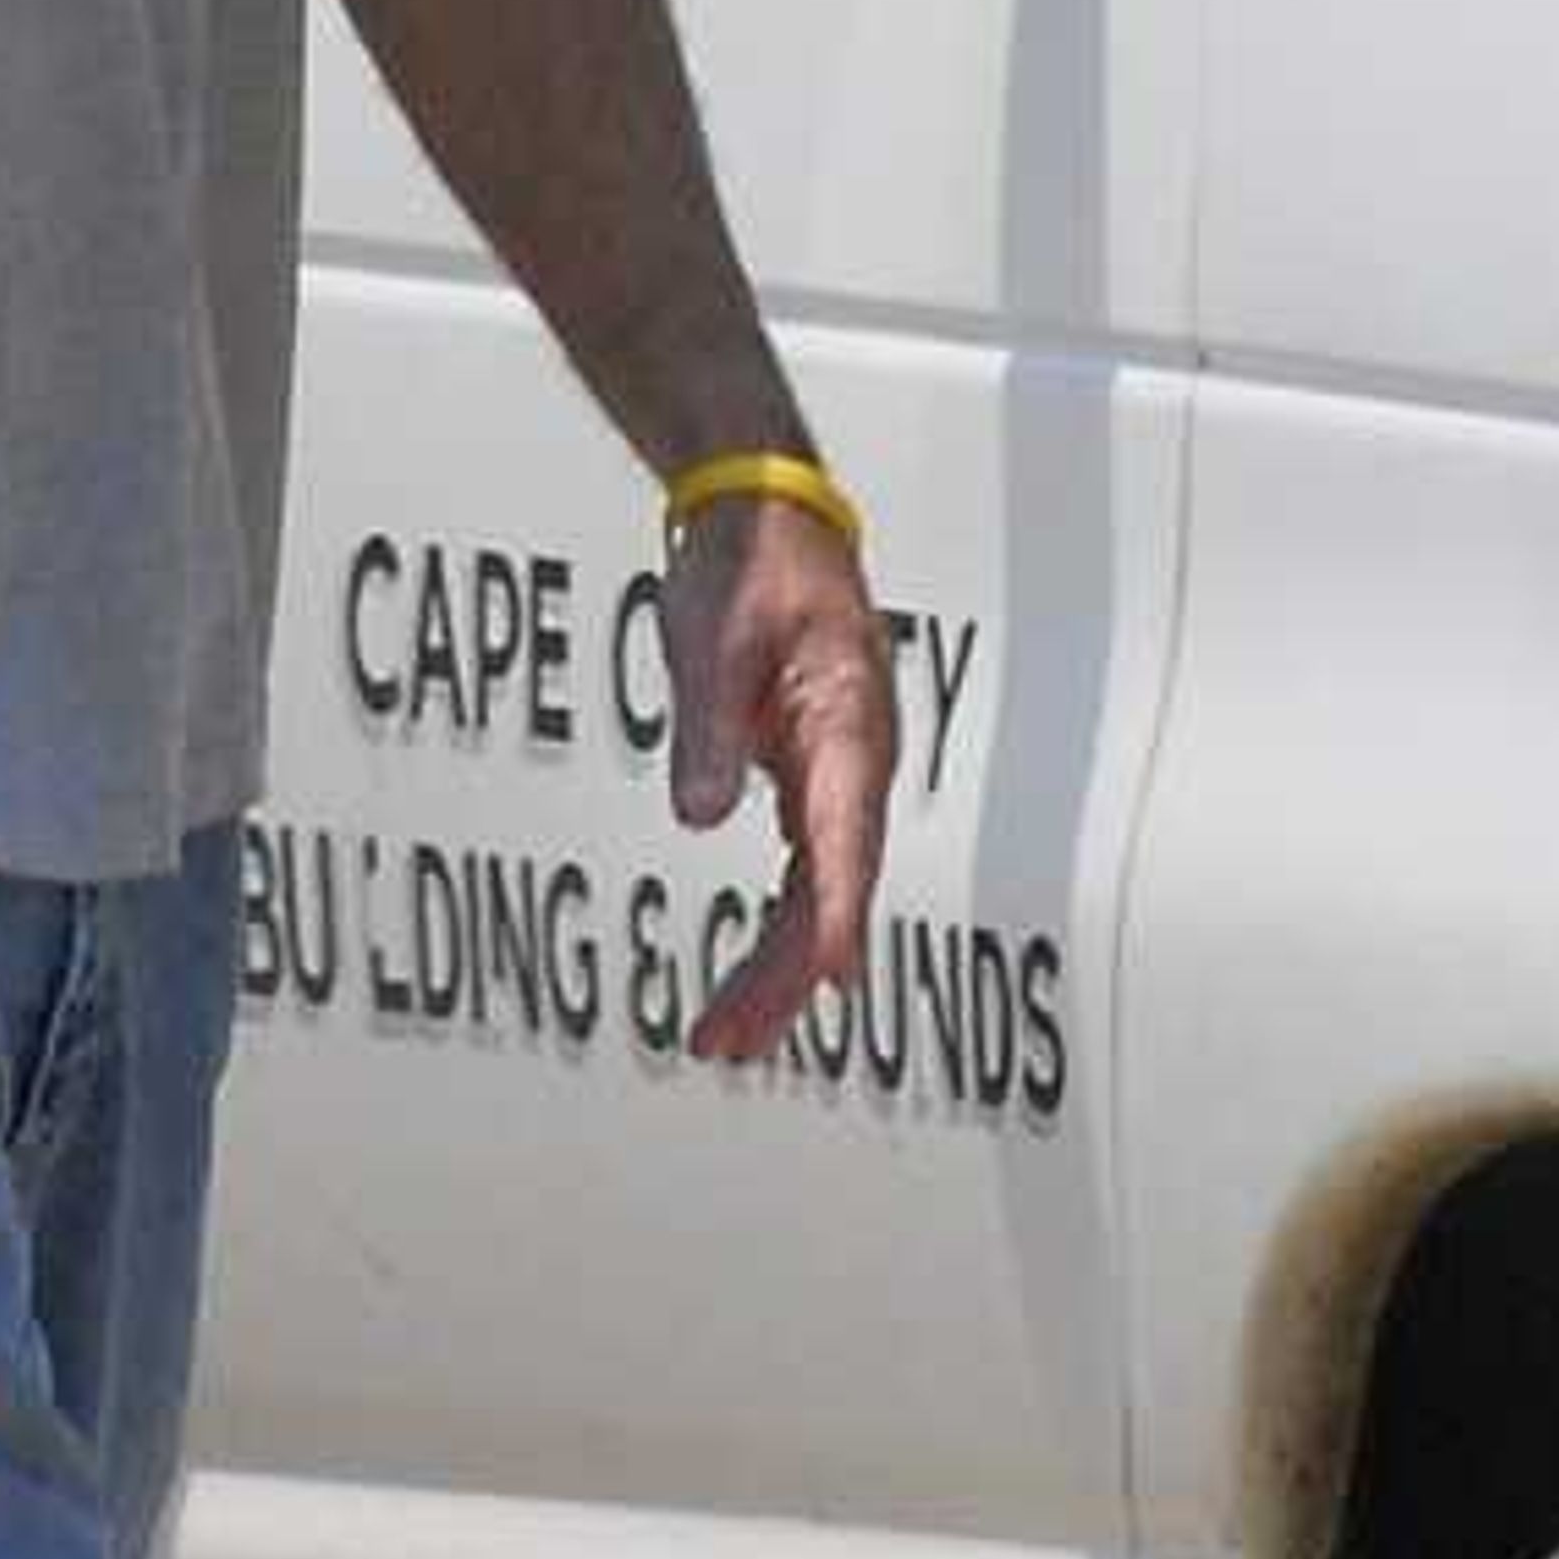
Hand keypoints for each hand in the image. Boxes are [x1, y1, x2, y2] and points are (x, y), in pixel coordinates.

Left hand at [661, 492, 896, 1067]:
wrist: (766, 514)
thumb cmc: (748, 564)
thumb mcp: (712, 636)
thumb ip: (708, 727)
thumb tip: (700, 816)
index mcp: (848, 725)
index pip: (845, 845)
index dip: (832, 922)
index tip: (818, 985)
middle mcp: (858, 761)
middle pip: (832, 892)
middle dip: (784, 976)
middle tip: (727, 1044)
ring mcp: (841, 772)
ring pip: (819, 891)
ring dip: (777, 965)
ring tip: (725, 1036)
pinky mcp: (813, 773)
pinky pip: (806, 868)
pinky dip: (783, 924)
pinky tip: (761, 976)